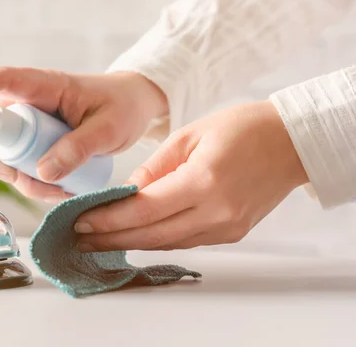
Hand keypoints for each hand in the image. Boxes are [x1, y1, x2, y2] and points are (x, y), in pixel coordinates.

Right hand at [0, 67, 167, 202]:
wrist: (134, 107)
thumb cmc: (123, 107)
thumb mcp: (108, 129)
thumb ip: (78, 148)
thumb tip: (42, 173)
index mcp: (45, 86)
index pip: (2, 80)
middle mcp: (29, 102)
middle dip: (2, 164)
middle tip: (38, 185)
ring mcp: (29, 122)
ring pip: (3, 154)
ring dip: (21, 179)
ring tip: (59, 192)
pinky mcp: (34, 140)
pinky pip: (18, 163)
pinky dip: (30, 181)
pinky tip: (57, 190)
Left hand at [74, 100, 308, 251]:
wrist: (291, 142)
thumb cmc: (242, 127)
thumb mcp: (189, 135)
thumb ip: (154, 168)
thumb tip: (125, 194)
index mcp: (203, 181)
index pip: (143, 210)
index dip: (108, 219)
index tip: (80, 221)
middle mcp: (216, 212)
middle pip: (151, 235)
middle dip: (111, 238)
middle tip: (79, 239)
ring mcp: (227, 227)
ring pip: (167, 243)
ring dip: (131, 243)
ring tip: (99, 240)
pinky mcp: (233, 233)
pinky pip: (186, 241)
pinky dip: (157, 239)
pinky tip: (135, 236)